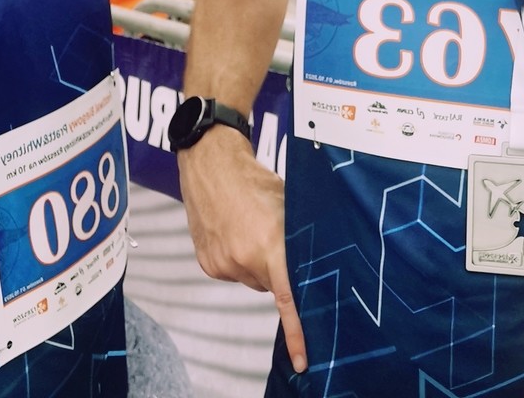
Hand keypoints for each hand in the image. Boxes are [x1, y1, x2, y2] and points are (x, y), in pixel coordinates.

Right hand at [177, 128, 305, 371]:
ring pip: (251, 279)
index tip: (302, 360)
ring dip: (255, 262)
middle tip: (272, 237)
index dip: (297, 333)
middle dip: (276, 269)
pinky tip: (234, 233)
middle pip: (271, 286)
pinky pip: (233, 272)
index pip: (288, 300)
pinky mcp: (207, 264)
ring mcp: (222, 264)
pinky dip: (238, 260)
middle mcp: (244, 260)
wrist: (210, 164)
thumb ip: (300, 241)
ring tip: (249, 228)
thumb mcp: (288, 206)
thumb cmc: (254, 180)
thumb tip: (316, 267)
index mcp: (269, 246)